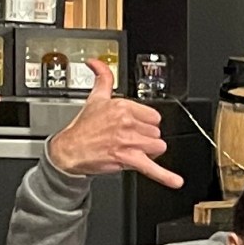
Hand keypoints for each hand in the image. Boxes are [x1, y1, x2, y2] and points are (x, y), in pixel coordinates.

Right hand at [45, 59, 183, 186]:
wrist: (68, 150)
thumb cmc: (83, 128)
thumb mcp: (95, 99)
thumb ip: (102, 78)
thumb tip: (96, 63)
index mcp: (122, 106)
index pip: (153, 116)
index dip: (145, 123)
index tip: (135, 126)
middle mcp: (126, 122)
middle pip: (156, 132)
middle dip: (146, 138)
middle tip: (128, 139)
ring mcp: (127, 140)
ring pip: (157, 147)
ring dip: (148, 151)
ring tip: (132, 150)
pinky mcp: (127, 157)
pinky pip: (151, 168)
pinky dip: (164, 176)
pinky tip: (175, 181)